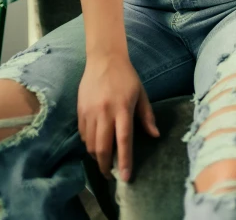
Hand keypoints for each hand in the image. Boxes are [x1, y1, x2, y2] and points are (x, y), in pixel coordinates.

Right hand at [77, 53, 159, 181]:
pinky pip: (83, 134)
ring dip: (96, 156)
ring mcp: (90, 111)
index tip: (125, 177)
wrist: (104, 58)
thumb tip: (155, 136)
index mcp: (123, 108)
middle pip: (102, 147)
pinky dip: (88, 143)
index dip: (124, 161)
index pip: (124, 140)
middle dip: (105, 166)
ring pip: (90, 144)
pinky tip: (95, 143)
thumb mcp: (141, 93)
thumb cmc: (126, 76)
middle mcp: (105, 112)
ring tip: (103, 159)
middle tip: (110, 174)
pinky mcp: (80, 110)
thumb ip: (147, 116)